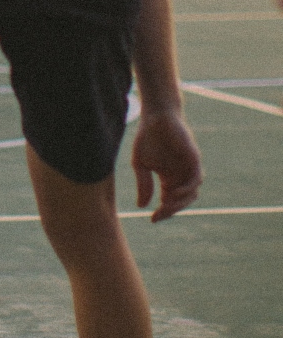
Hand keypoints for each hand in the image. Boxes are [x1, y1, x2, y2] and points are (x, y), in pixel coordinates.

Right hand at [132, 107, 201, 221]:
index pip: (169, 201)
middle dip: (171, 210)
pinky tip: (173, 193)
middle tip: (159, 215)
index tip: (152, 220)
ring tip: (166, 206)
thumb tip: (141, 206)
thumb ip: (143, 184)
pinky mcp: (194, 159)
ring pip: (192, 193)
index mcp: (169, 178)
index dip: (163, 212)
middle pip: (182, 201)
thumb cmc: (148, 138)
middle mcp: (181, 176)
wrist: (156, 117)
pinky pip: (196, 179)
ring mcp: (189, 168)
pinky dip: (187, 188)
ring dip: (181, 202)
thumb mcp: (140, 165)